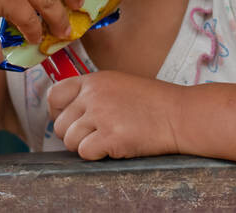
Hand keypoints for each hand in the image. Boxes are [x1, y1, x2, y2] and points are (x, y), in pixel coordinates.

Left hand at [47, 71, 180, 159]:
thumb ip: (94, 94)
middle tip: (97, 134)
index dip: (59, 112)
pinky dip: (98, 155)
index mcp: (95, 80)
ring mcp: (101, 115)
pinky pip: (85, 153)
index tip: (72, 120)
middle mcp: (94, 95)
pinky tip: (117, 145)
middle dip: (75, 134)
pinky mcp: (110, 136)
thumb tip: (68, 113)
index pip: (55, 95)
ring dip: (86, 146)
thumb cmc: (154, 102)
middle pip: (60, 124)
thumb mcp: (120, 84)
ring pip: (70, 141)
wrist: (180, 114)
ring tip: (110, 138)